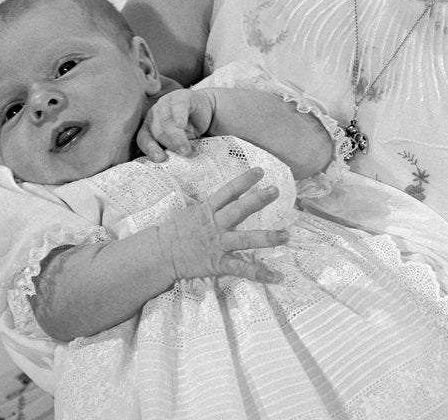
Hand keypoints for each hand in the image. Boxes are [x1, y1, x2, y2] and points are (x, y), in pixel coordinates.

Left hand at [138, 87, 216, 161]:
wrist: (206, 111)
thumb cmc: (190, 130)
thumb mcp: (179, 143)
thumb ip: (172, 150)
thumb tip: (171, 166)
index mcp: (149, 126)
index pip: (144, 138)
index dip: (150, 149)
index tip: (160, 159)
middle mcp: (154, 114)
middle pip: (157, 131)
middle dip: (170, 145)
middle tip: (183, 154)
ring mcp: (166, 103)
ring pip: (167, 121)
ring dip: (177, 137)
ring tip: (187, 149)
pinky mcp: (181, 97)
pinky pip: (178, 107)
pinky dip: (179, 116)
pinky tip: (181, 124)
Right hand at [155, 166, 286, 283]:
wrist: (161, 253)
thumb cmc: (174, 231)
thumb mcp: (190, 212)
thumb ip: (208, 207)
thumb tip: (221, 199)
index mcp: (207, 209)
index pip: (228, 191)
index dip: (244, 180)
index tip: (260, 171)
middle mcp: (215, 225)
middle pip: (240, 210)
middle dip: (258, 200)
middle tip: (276, 190)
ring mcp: (218, 244)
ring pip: (246, 239)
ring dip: (267, 237)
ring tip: (286, 234)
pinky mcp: (219, 263)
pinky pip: (242, 268)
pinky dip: (259, 273)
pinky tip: (276, 276)